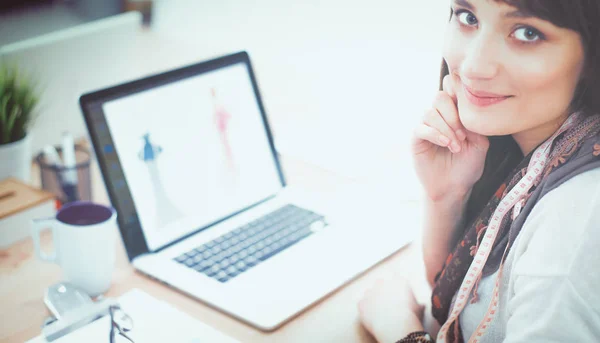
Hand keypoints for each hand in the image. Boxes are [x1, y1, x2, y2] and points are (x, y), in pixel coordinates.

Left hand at [358, 274, 424, 342]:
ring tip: (379, 311)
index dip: (396, 288)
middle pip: (380, 283)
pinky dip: (365, 310)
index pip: (396, 279)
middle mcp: (382, 282)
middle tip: (387, 302)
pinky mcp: (361, 302)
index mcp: (398, 280)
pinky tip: (372, 317)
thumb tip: (422, 305)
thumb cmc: (410, 315)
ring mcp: (370, 292)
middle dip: (383, 291)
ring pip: (370, 293)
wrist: (396, 323)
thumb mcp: (418, 308)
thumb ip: (418, 303)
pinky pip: (362, 305)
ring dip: (372, 299)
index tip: (397, 295)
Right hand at [411, 74, 488, 201]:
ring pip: (430, 113)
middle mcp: (438, 117)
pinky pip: (421, 128)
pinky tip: (446, 144)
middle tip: (463, 135)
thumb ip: (474, 124)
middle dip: (453, 115)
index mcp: (453, 113)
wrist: (454, 187)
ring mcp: (426, 127)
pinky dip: (435, 134)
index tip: (470, 114)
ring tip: (456, 146)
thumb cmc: (467, 166)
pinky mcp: (416, 139)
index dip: (459, 95)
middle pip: (440, 97)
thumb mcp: (480, 143)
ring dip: (446, 129)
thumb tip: (466, 109)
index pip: (451, 90)